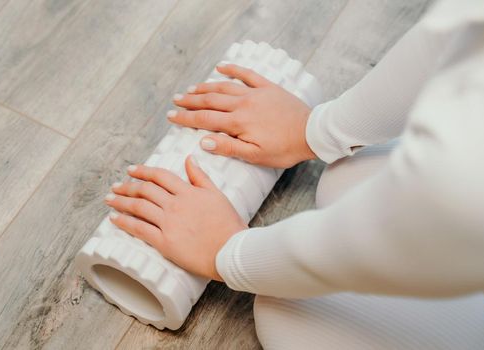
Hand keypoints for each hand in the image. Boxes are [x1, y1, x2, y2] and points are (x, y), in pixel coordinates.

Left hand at [104, 155, 246, 280]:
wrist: (232, 251)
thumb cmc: (229, 225)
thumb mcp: (217, 195)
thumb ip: (200, 177)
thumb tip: (189, 159)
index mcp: (188, 192)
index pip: (160, 176)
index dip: (143, 171)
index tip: (132, 170)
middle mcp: (175, 204)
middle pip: (145, 190)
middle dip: (127, 186)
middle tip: (116, 186)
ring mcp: (169, 223)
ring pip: (139, 207)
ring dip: (121, 201)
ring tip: (110, 199)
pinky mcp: (164, 242)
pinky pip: (139, 229)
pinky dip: (124, 222)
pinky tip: (114, 219)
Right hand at [169, 63, 315, 168]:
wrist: (312, 133)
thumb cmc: (285, 148)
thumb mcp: (256, 156)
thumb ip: (228, 148)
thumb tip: (203, 141)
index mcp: (239, 123)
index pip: (205, 119)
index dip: (186, 118)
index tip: (171, 116)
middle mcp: (243, 104)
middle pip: (210, 101)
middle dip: (190, 101)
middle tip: (175, 100)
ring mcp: (256, 93)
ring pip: (224, 87)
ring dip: (205, 87)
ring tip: (191, 89)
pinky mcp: (268, 87)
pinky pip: (247, 74)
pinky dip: (232, 69)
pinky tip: (221, 67)